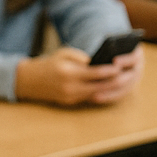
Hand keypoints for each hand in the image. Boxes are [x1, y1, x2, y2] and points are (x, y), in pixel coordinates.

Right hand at [14, 45, 140, 105]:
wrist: (29, 81)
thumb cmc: (49, 63)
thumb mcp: (64, 53)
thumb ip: (82, 57)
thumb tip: (100, 63)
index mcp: (69, 72)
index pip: (95, 73)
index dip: (109, 70)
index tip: (120, 66)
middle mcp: (70, 87)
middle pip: (99, 86)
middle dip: (114, 82)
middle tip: (127, 75)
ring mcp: (70, 97)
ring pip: (95, 94)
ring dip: (109, 88)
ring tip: (121, 81)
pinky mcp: (69, 103)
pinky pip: (88, 97)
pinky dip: (98, 92)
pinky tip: (109, 87)